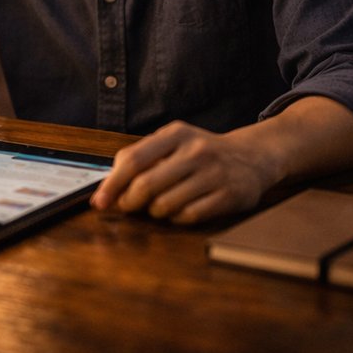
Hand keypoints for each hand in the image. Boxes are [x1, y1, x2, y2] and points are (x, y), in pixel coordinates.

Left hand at [90, 120, 278, 223]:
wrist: (253, 156)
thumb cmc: (200, 153)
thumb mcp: (173, 143)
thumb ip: (141, 159)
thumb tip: (106, 191)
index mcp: (176, 134)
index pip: (133, 160)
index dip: (112, 184)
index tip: (100, 202)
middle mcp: (196, 150)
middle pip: (146, 185)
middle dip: (131, 202)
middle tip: (130, 207)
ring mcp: (215, 173)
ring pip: (165, 204)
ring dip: (155, 211)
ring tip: (160, 205)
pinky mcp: (230, 195)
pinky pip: (189, 216)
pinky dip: (177, 219)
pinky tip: (181, 210)